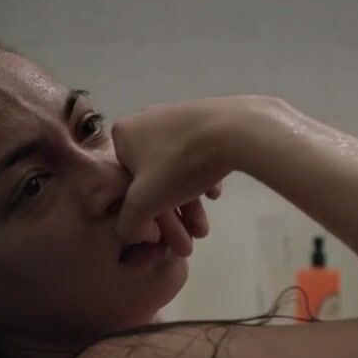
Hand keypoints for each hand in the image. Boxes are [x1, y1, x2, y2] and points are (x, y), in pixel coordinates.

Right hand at [111, 97, 247, 248]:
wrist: (234, 130)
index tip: (162, 237)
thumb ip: (129, 223)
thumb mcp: (144, 203)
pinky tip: (215, 195)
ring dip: (189, 203)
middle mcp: (145, 118)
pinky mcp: (206, 116)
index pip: (126, 183)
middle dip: (173, 216)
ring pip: (177, 168)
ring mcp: (177, 115)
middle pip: (154, 178)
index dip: (143, 215)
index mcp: (123, 134)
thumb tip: (130, 233)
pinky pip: (197, 153)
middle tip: (189, 243)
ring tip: (203, 229)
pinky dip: (202, 177)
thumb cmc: (179, 164)